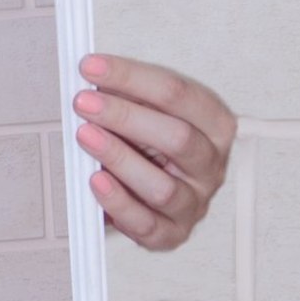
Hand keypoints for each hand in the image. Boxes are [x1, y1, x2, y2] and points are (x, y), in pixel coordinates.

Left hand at [73, 52, 235, 252]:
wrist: (153, 192)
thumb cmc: (151, 144)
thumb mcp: (148, 111)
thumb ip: (128, 94)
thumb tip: (92, 74)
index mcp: (215, 125)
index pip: (178, 94)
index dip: (132, 77)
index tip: (92, 67)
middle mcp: (211, 165)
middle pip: (178, 138)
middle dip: (125, 116)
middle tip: (85, 103)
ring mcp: (195, 202)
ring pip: (162, 186)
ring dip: (118, 158)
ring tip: (86, 136)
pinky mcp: (172, 233)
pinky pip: (146, 223)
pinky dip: (117, 202)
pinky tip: (95, 180)